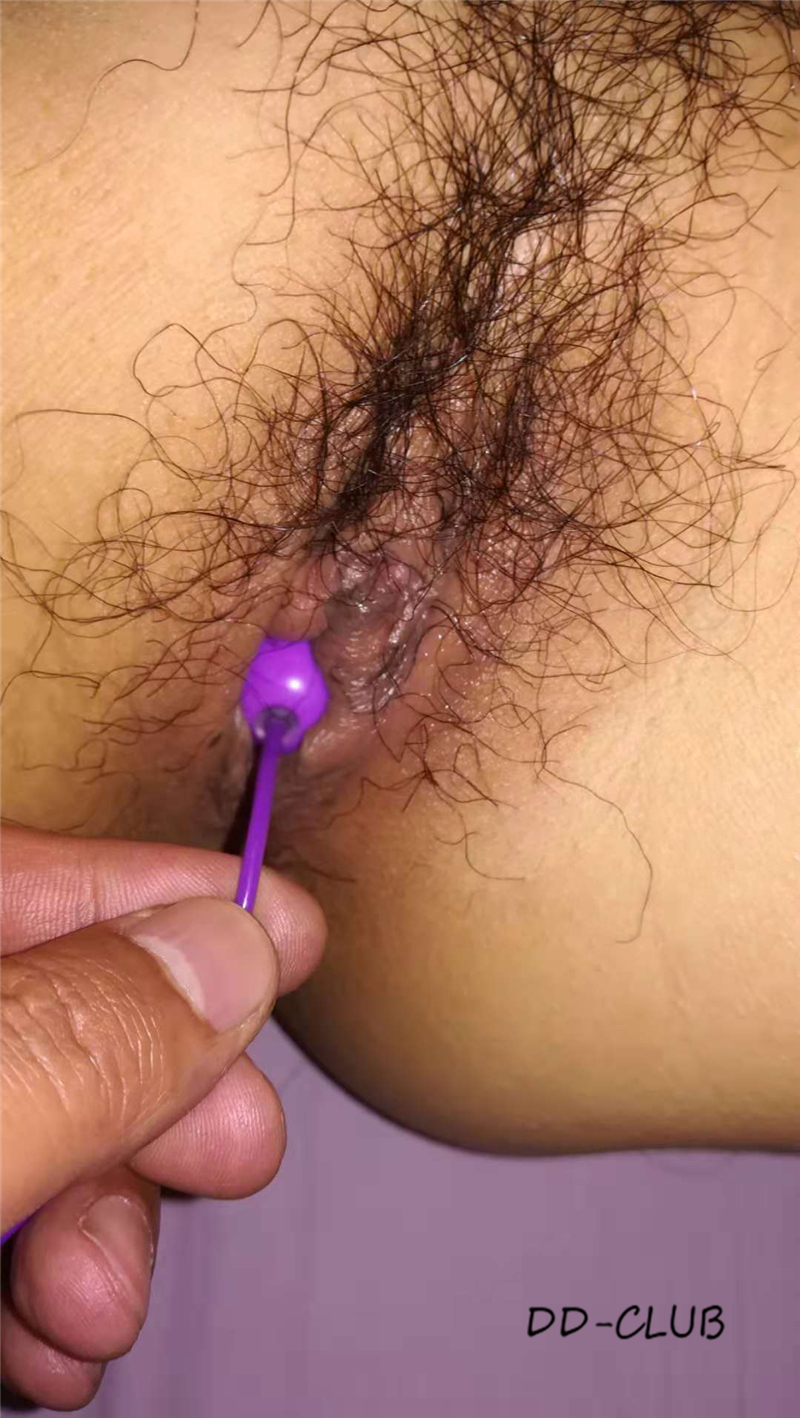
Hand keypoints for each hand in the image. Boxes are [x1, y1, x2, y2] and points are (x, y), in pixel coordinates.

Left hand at [0, 824, 324, 1409]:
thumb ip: (75, 1039)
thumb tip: (225, 954)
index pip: (34, 876)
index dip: (169, 894)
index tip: (288, 927)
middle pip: (51, 1006)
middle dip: (156, 1093)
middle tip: (235, 1150)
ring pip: (34, 1118)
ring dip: (101, 1214)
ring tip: (98, 1306)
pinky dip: (40, 1270)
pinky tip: (58, 1338)